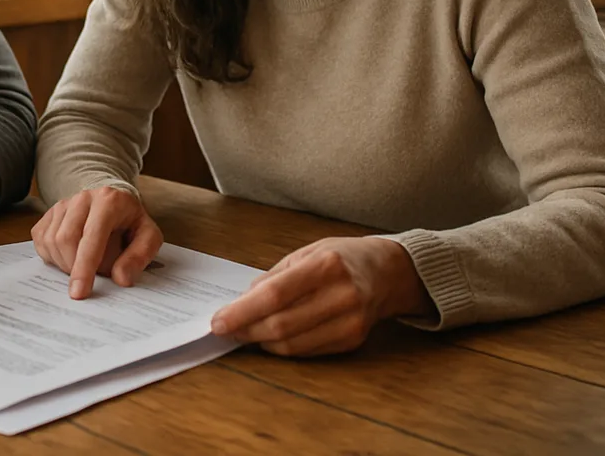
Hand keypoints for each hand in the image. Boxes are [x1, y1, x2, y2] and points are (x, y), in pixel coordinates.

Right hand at [31, 186, 163, 298]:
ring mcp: (63, 204)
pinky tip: (69, 257)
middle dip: (74, 268)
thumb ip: (139, 256)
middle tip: (89, 279)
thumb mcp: (148, 237)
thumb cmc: (131, 221)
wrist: (115, 201)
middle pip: (65, 239)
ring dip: (64, 264)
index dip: (84, 267)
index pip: (91, 237)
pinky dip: (53, 257)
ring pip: (51, 241)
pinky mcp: (49, 213)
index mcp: (108, 201)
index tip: (79, 293)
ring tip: (83, 265)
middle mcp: (82, 198)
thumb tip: (121, 278)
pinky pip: (41, 240)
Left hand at [210, 237, 432, 356]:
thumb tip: (242, 302)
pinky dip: (283, 347)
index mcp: (325, 265)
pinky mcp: (353, 340)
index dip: (242, 312)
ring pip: (293, 344)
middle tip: (226, 328)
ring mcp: (351, 321)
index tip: (218, 321)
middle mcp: (341, 295)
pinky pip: (308, 351)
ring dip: (261, 342)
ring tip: (245, 332)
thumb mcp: (306, 253)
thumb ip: (274, 277)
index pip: (274, 295)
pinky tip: (270, 338)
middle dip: (246, 330)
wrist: (387, 272)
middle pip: (281, 324)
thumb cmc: (341, 257)